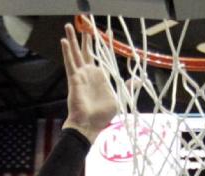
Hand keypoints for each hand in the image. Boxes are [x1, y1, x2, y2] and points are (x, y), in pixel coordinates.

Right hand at [60, 22, 118, 142]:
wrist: (89, 124)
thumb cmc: (103, 115)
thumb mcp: (119, 99)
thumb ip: (128, 87)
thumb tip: (140, 80)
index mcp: (100, 77)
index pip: (103, 57)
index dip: (104, 45)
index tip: (108, 32)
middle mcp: (90, 73)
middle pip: (86, 51)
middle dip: (86, 37)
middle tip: (85, 22)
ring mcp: (81, 75)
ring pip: (76, 53)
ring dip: (72, 39)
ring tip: (69, 26)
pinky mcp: (74, 79)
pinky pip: (69, 63)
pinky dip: (66, 52)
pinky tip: (64, 41)